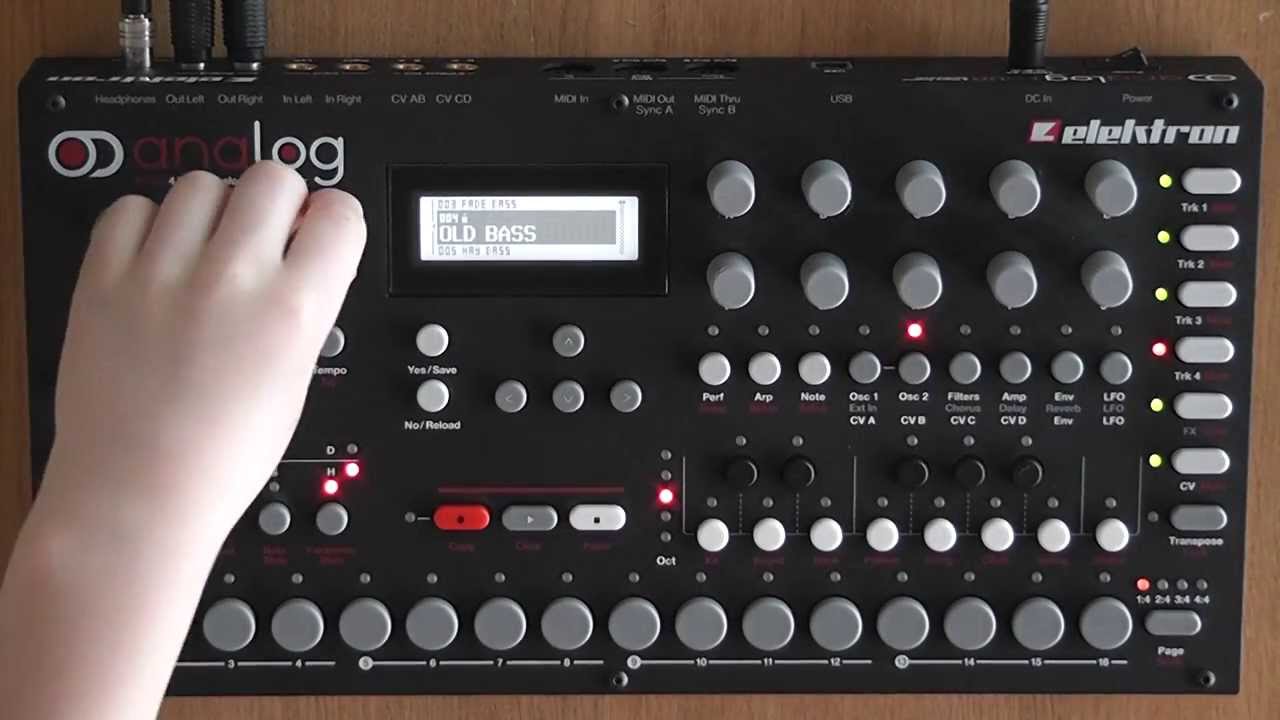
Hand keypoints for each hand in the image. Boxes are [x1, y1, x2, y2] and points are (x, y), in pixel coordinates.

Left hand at [41, 161, 366, 539]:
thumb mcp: (297, 378)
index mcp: (293, 311)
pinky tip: (158, 259)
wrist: (137, 492)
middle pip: (274, 176)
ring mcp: (162, 274)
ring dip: (213, 208)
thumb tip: (303, 253)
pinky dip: (148, 224)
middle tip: (264, 232)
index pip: (340, 213)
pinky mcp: (103, 278)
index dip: (334, 218)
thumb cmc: (219, 454)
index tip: (320, 227)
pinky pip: (132, 207)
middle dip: (279, 199)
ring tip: (204, 250)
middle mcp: (231, 280)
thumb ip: (304, 305)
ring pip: (202, 182)